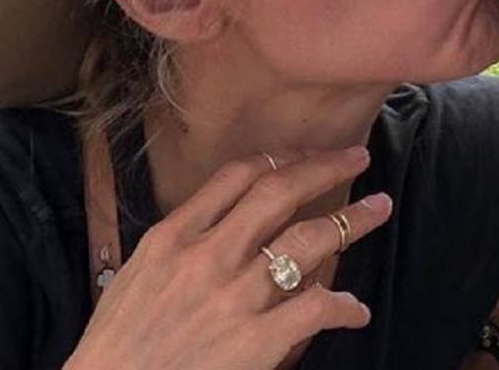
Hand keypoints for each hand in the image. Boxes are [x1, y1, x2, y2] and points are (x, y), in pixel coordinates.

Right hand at [65, 147, 390, 369]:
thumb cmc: (119, 344)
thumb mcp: (136, 275)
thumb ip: (182, 242)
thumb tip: (226, 221)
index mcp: (173, 237)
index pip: (236, 176)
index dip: (281, 157)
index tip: (306, 153)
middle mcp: (207, 257)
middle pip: (281, 193)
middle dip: (326, 168)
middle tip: (358, 157)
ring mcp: (234, 297)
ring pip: (309, 239)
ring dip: (353, 221)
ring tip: (379, 208)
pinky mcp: (256, 340)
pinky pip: (317, 307)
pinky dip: (344, 305)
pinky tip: (356, 309)